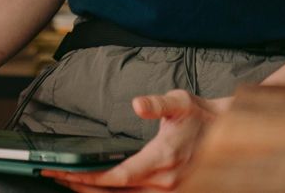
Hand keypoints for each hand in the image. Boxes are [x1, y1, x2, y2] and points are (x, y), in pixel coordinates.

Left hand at [41, 91, 225, 192]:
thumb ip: (157, 104)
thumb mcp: (180, 102)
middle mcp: (166, 182)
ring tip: (73, 182)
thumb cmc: (199, 115)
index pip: (119, 176)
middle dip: (84, 186)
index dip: (90, 177)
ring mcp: (170, 191)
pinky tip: (101, 189)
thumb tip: (137, 103)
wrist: (226, 131)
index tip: (66, 172)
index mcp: (163, 159)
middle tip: (57, 175)